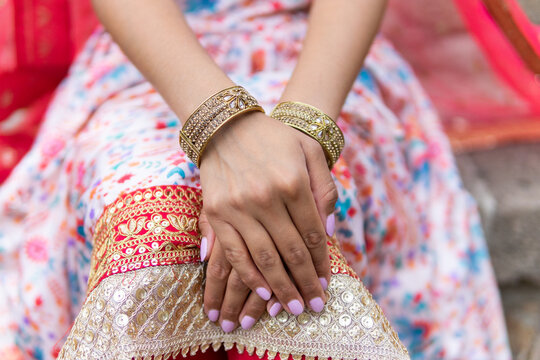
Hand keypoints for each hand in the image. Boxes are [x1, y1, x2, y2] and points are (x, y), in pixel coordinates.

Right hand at [198, 111, 337, 327]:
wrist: (227, 126)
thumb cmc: (275, 138)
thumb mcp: (310, 151)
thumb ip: (325, 190)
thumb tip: (329, 233)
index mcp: (293, 182)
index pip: (313, 235)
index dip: (321, 264)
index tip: (326, 285)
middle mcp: (266, 197)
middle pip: (292, 252)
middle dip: (305, 284)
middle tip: (314, 307)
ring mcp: (238, 207)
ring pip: (264, 258)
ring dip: (280, 288)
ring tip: (293, 308)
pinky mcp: (216, 212)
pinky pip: (234, 253)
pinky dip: (249, 275)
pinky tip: (262, 292)